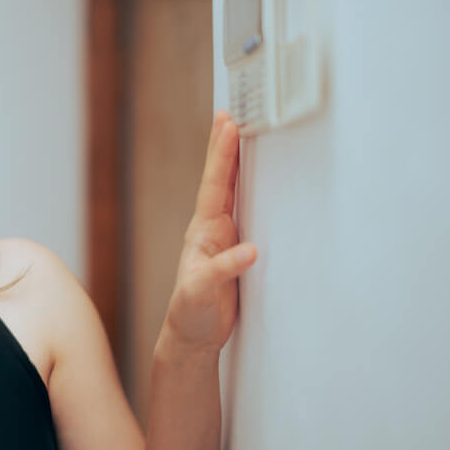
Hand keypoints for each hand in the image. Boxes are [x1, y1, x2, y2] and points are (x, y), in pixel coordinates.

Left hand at [161, 109, 257, 355]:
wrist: (191, 336)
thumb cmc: (190, 314)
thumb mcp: (200, 293)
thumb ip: (222, 271)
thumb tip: (250, 250)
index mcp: (203, 232)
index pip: (215, 185)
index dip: (222, 155)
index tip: (228, 125)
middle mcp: (212, 229)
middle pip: (221, 179)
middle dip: (225, 146)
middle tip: (229, 112)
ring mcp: (223, 238)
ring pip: (231, 192)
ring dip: (235, 163)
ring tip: (239, 133)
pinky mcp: (236, 250)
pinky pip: (245, 212)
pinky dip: (251, 191)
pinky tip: (259, 179)